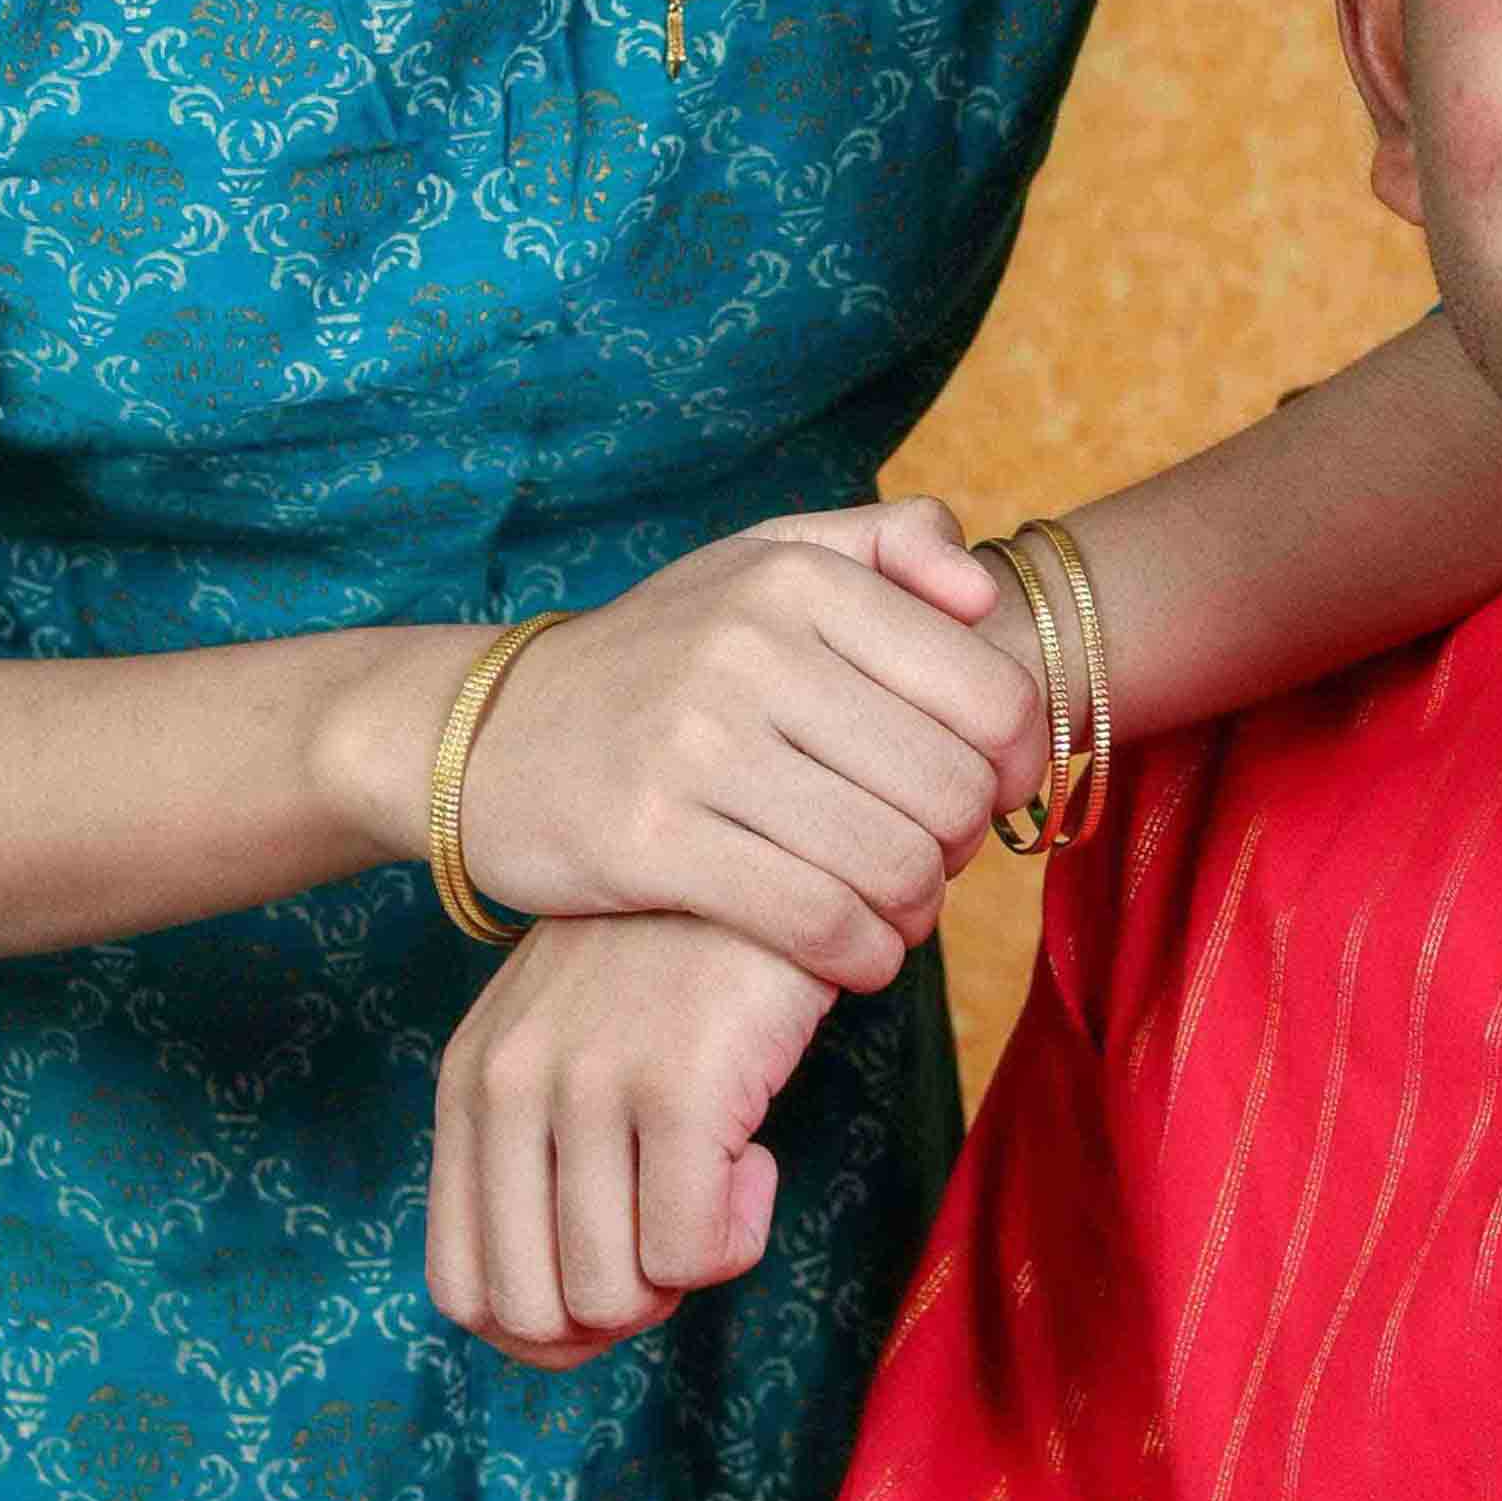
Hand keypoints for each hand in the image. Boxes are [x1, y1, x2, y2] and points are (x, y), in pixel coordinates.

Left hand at [427, 914, 836, 1362]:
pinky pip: (694, 1254)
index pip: (462, 1290)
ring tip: (719, 1185)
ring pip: (616, 1295)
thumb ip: (542, 1156)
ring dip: (684, 1274)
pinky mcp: (676, 1087)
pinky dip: (738, 1239)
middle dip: (621, 1312)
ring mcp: (587, 1087)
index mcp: (470, 1086)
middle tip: (678, 1234)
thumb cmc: (679, 966)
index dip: (545, 1331)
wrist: (765, 856)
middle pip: (538, 1313)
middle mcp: (510, 1088)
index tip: (620, 1280)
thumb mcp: (573, 1048)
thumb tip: (573, 1319)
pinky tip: (755, 1160)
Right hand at [456, 501, 1048, 989]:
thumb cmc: (656, 657)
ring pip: (893, 863)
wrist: (482, 734)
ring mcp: (696, 744)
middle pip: (950, 789)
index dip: (1019, 764)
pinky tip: (857, 955)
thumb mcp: (757, 562)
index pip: (988, 695)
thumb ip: (886, 544)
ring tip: (897, 909)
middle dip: (964, 845)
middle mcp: (750, 649)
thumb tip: (981, 589)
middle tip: (934, 857)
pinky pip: (817, 922)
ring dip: (917, 909)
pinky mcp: (652, 841)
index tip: (994, 792)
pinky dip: (862, 956)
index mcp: (797, 579)